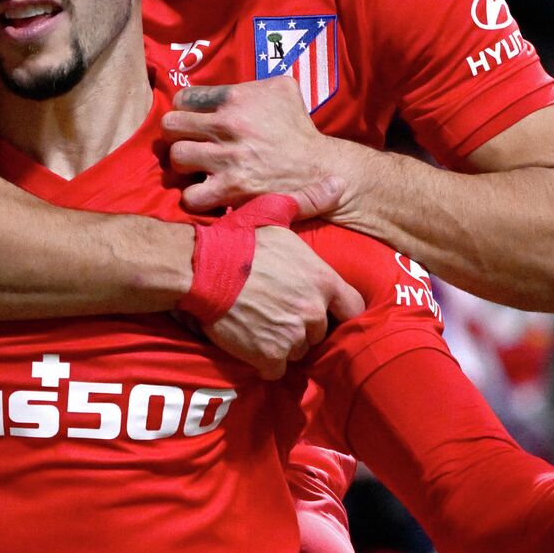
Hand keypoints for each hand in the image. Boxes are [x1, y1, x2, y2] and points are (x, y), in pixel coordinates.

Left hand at [164, 77, 363, 212]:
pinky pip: (191, 194)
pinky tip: (205, 190)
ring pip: (176, 156)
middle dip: (177, 133)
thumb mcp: (282, 88)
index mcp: (237, 98)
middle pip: (171, 125)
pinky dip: (194, 195)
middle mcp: (229, 125)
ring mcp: (228, 158)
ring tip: (196, 164)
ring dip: (184, 162)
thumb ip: (251, 82)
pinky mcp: (232, 189)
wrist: (320, 167)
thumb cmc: (297, 127)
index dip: (184, 110)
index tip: (192, 119)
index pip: (184, 99)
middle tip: (189, 140)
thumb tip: (228, 84)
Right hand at [202, 184, 363, 379]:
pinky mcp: (269, 355)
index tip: (320, 307)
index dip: (337, 309)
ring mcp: (292, 336)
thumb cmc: (237, 240)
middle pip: (320, 331)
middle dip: (302, 325)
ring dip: (283, 344)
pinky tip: (250, 344)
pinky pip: (276, 369)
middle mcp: (313, 310)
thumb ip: (309, 201)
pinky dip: (264, 362)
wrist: (200, 269)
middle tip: (276, 311)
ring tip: (260, 326)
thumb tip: (339, 183)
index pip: (352, 307)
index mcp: (322, 279)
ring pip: (298, 350)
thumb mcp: (274, 213)